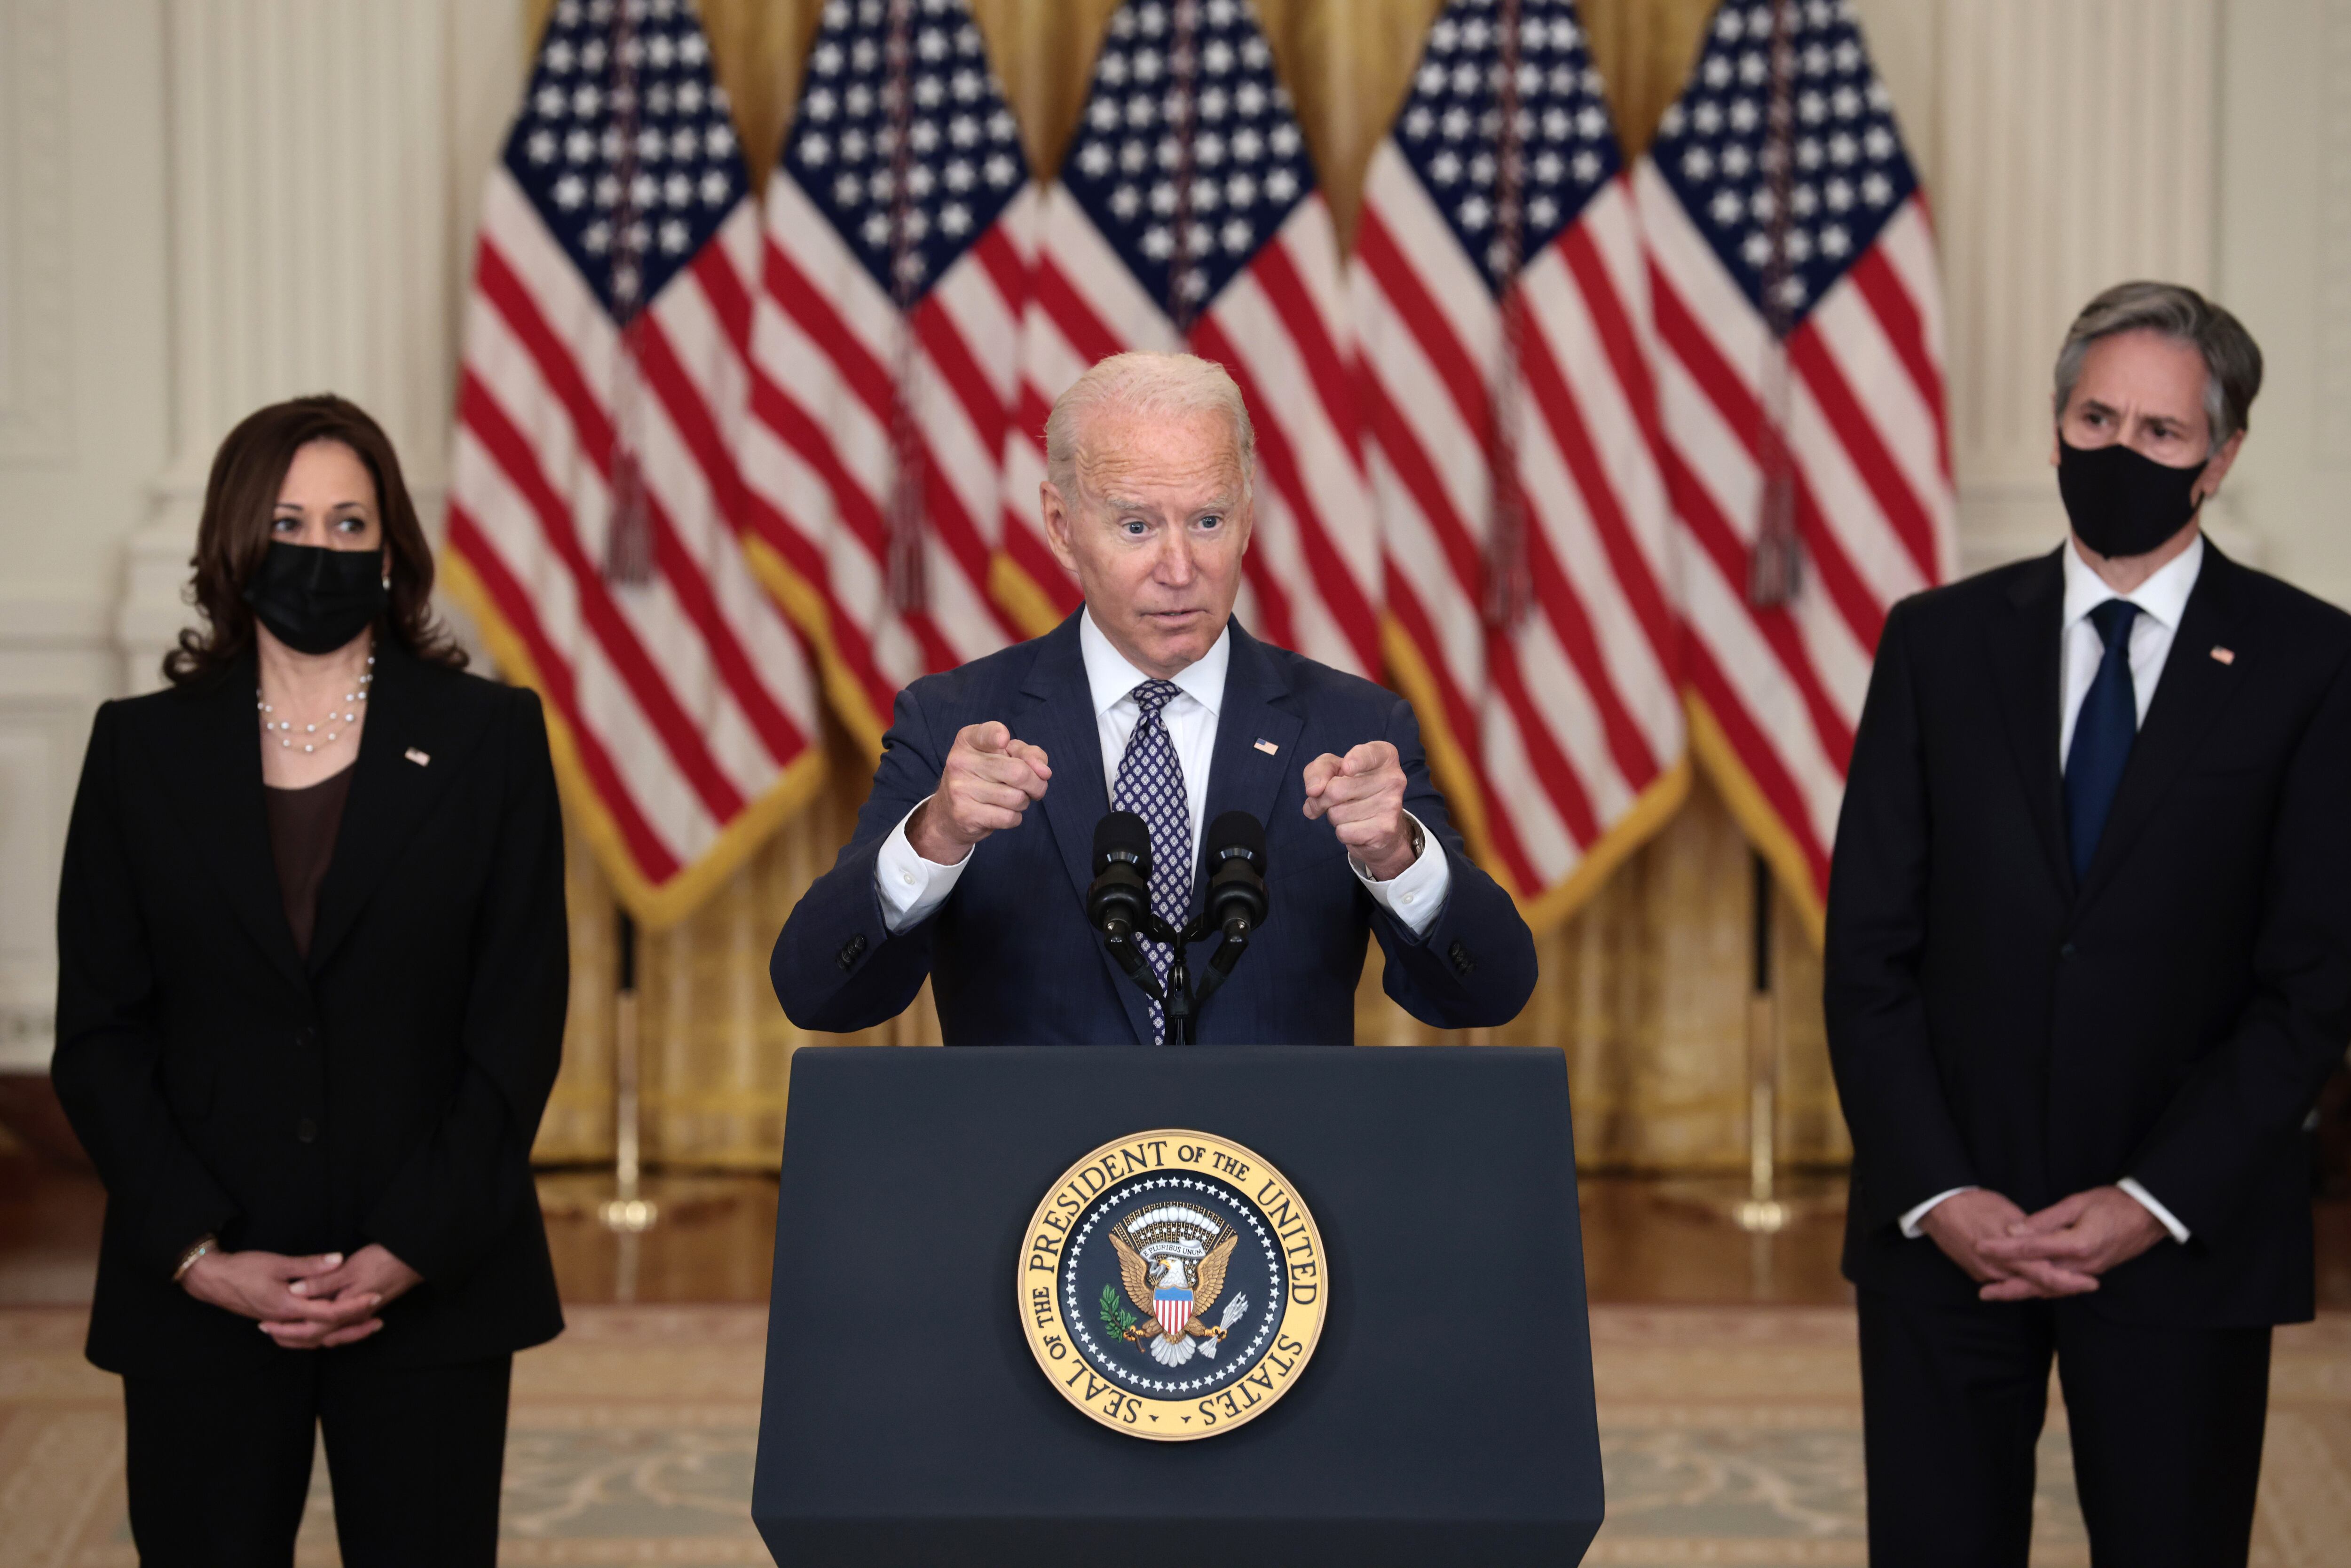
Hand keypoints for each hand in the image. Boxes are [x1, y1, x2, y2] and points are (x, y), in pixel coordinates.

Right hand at [181, 1247, 388, 1346]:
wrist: (212, 1280)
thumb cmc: (243, 1269)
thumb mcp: (278, 1262)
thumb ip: (310, 1265)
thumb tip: (339, 1259)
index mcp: (288, 1307)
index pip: (329, 1312)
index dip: (354, 1306)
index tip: (375, 1298)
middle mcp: (284, 1320)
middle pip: (326, 1332)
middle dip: (354, 1328)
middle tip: (378, 1321)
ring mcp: (278, 1323)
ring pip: (313, 1338)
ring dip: (338, 1333)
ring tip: (362, 1327)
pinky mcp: (275, 1321)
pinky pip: (301, 1336)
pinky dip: (319, 1335)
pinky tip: (330, 1330)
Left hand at [265, 1243, 420, 1347]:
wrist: (415, 1260)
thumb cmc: (384, 1260)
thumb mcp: (351, 1268)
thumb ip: (322, 1279)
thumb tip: (296, 1290)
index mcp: (345, 1310)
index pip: (310, 1328)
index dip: (286, 1328)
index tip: (265, 1323)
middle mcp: (351, 1319)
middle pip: (317, 1337)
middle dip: (290, 1336)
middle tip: (267, 1329)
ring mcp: (359, 1317)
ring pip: (327, 1336)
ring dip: (304, 1336)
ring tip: (282, 1331)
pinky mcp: (363, 1310)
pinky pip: (336, 1330)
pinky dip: (320, 1330)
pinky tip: (315, 1322)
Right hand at [908, 722, 1051, 863]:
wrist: (950, 813)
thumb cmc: (985, 777)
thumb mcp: (1005, 756)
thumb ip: (1029, 754)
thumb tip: (1044, 772)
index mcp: (968, 740)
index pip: (988, 733)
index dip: (999, 735)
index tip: (1004, 740)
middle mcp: (960, 762)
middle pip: (1018, 772)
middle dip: (1036, 784)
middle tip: (1033, 787)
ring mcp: (960, 789)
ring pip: (1017, 798)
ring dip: (1023, 802)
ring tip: (1011, 799)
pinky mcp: (965, 815)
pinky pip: (1009, 817)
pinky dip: (1014, 817)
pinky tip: (1001, 813)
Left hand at [1302, 742, 1414, 879]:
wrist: (1381, 825)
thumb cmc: (1355, 788)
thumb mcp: (1334, 769)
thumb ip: (1319, 770)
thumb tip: (1314, 790)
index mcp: (1385, 756)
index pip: (1368, 754)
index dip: (1354, 760)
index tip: (1346, 769)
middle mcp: (1393, 779)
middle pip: (1335, 789)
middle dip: (1323, 798)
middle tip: (1333, 799)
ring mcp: (1391, 805)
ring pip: (1337, 813)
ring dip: (1334, 816)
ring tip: (1351, 812)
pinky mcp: (1385, 830)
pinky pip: (1344, 832)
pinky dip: (1342, 832)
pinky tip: (1357, 826)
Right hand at [1917, 1189, 2100, 1301]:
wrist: (1938, 1209)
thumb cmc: (1974, 1204)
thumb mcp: (2007, 1211)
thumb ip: (2031, 1230)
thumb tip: (2050, 1240)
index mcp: (2007, 1254)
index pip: (2045, 1275)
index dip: (2070, 1281)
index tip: (2092, 1281)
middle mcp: (1997, 1270)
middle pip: (2037, 1287)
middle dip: (2063, 1288)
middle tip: (2088, 1285)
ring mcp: (1986, 1274)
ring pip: (2023, 1286)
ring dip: (2047, 1287)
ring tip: (2071, 1283)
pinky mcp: (1978, 1274)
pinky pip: (2008, 1282)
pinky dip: (2027, 1282)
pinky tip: (2041, 1279)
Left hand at [1974, 1186, 2165, 1300]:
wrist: (2150, 1216)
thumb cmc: (2113, 1204)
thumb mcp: (2077, 1203)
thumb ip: (2045, 1219)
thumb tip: (2014, 1230)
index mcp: (2076, 1244)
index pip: (2031, 1249)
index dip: (2003, 1250)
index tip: (1980, 1248)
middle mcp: (2082, 1264)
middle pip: (2039, 1280)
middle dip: (2009, 1288)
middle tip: (1982, 1292)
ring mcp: (2089, 1271)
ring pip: (2051, 1288)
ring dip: (2024, 1292)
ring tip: (1998, 1295)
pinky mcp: (2093, 1272)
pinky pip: (2064, 1287)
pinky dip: (2044, 1290)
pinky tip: (2029, 1291)